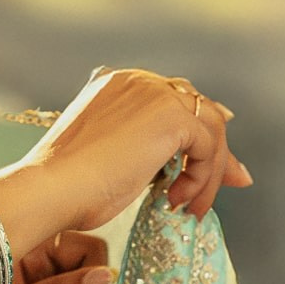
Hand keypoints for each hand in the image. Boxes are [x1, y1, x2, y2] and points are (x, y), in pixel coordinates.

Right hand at [16, 66, 252, 234]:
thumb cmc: (70, 183)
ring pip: (209, 127)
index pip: (172, 99)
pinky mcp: (171, 118)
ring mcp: (156, 94)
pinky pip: (208, 148)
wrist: (52, 186)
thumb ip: (148, 149)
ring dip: (210, 170)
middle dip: (216, 147)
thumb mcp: (114, 156)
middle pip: (198, 107)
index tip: (204, 165)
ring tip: (192, 203)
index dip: (194, 133)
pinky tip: (178, 199)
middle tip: (231, 180)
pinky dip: (203, 178)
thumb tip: (184, 166)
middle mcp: (138, 80)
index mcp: (117, 83)